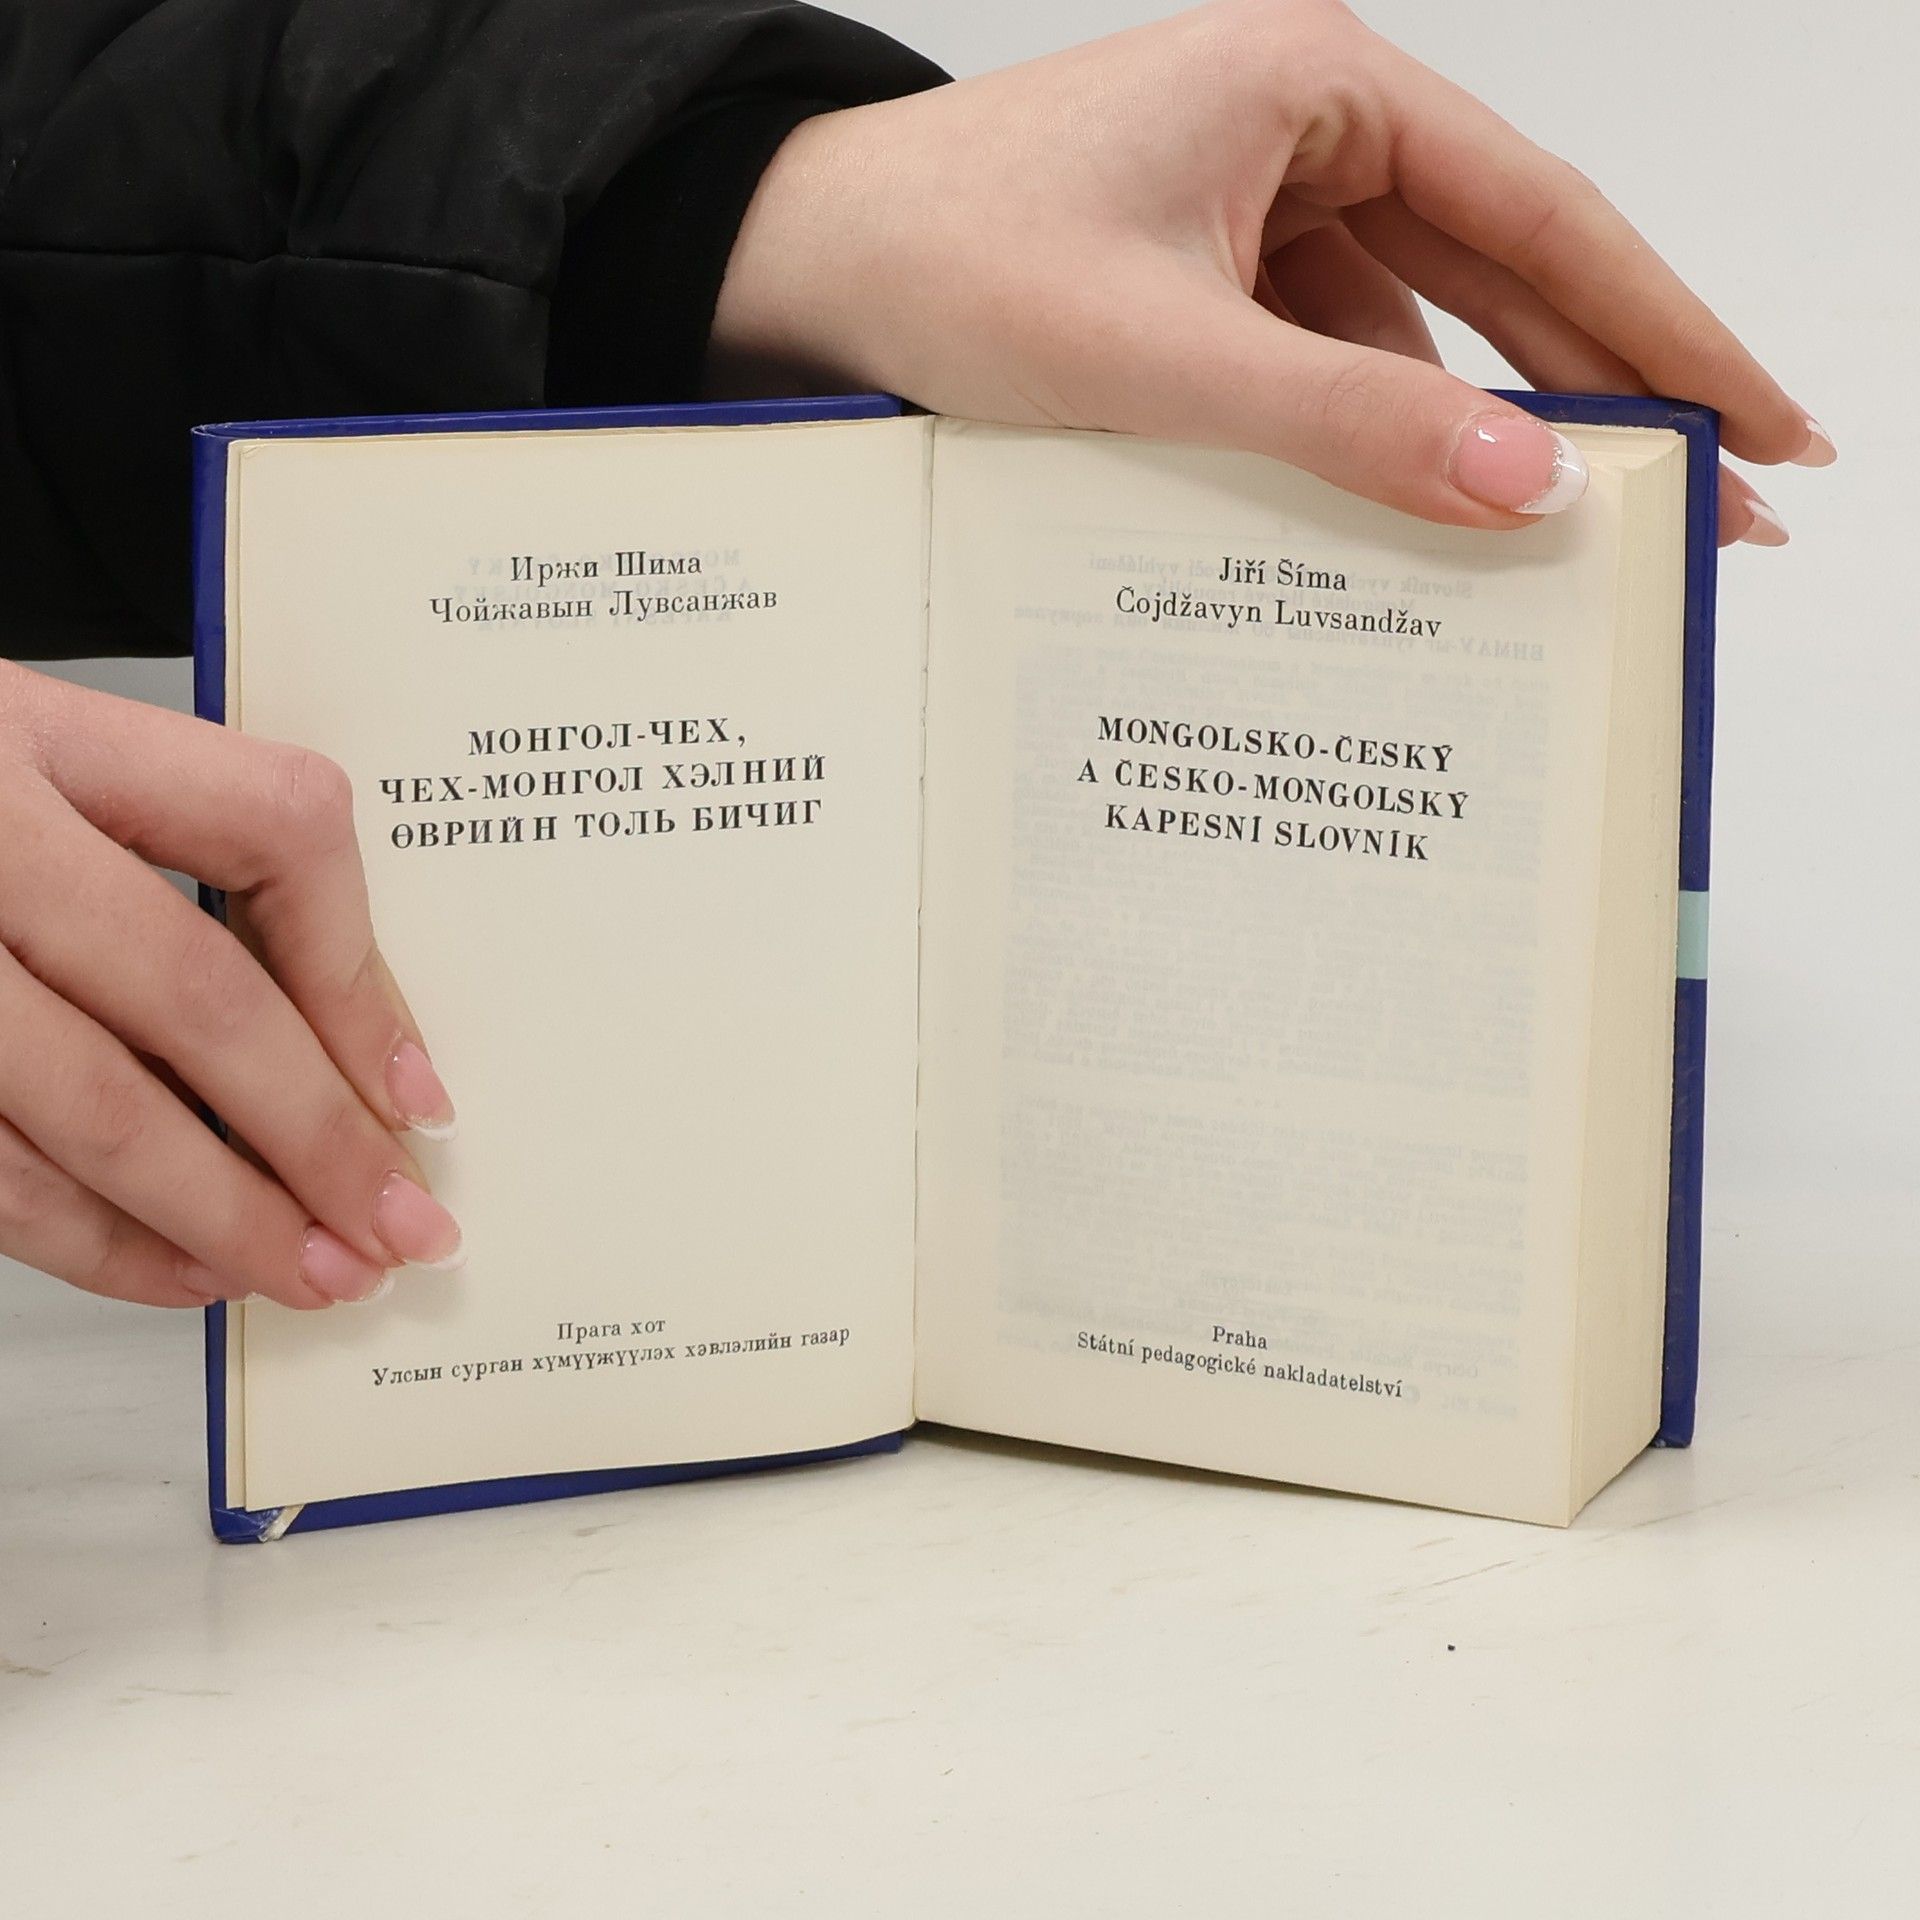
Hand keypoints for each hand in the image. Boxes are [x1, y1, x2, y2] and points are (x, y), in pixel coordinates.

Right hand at [0, 663, 461, 1308]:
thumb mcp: (42, 764)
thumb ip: (174, 863)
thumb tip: (352, 1055)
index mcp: (39, 728)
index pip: (273, 825)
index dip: (362, 976)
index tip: (419, 1095)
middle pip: (190, 993)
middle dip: (314, 1136)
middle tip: (399, 1228)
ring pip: (85, 1107)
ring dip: (217, 1216)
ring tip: (311, 1276)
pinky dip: (92, 1241)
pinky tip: (180, 1270)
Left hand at [711, 0, 1827, 544]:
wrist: (790, 272)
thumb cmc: (946, 262)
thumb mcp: (1163, 353)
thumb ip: (1348, 423)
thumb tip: (1528, 487)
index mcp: (1318, 89)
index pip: (1544, 217)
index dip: (1668, 328)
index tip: (1764, 424)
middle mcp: (1300, 134)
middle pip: (1500, 275)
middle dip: (1602, 391)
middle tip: (1718, 507)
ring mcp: (1251, 211)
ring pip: (1411, 335)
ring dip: (1474, 435)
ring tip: (1566, 548)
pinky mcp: (1201, 282)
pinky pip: (1321, 367)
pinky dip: (1364, 445)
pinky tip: (1404, 528)